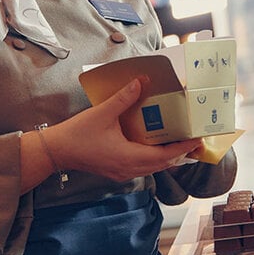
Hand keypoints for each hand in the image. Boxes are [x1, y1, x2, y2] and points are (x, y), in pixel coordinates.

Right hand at [45, 78, 201, 181]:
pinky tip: (156, 145)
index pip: (164, 156)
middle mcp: (129, 169)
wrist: (56, 152)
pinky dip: (154, 158)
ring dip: (168, 156)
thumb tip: (140, 82)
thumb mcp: (103, 113)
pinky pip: (143, 167)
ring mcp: (123, 172)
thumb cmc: (78, 134)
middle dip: (180, 152)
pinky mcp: (117, 171)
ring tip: (180, 141)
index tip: (197, 139)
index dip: (182, 147)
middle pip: (163, 164)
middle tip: (194, 138)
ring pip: (153, 168)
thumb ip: (123, 98)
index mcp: (128, 157)